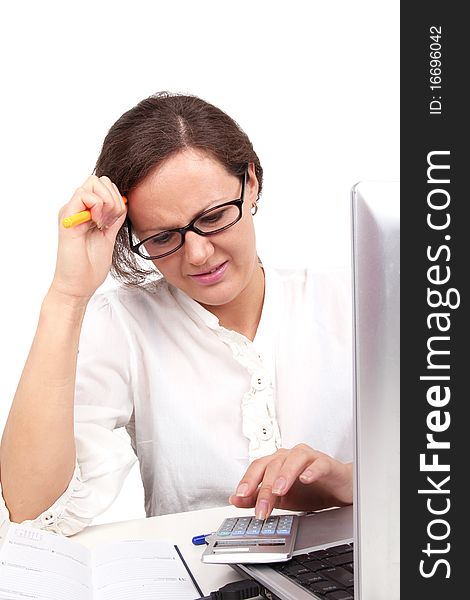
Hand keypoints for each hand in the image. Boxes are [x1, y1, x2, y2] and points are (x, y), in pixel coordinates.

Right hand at [51, 175, 126, 300]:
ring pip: (92, 182)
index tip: (117, 219)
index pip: (104, 186)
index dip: (116, 197)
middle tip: (112, 220)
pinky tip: (98, 224)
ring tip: (105, 223)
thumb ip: (115, 218)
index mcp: (87, 212)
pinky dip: (98, 206)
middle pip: (98, 180)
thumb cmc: (91, 266)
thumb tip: (123, 201)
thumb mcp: (110, 235)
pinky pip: (83, 194)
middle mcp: (77, 209)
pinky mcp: (67, 218)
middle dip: (113, 197)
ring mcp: (71, 212)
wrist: (79, 285)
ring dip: (107, 201)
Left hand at [229, 444, 352, 519]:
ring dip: (285, 474)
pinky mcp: (326, 463)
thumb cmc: (310, 490)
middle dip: (266, 488)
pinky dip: (311, 470)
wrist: (338, 489)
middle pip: (274, 465)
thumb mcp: (280, 498)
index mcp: (277, 462)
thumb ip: (257, 497)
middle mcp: (290, 456)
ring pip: (294, 459)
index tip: (240, 496)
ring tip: (279, 491)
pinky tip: (305, 479)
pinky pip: (318, 463)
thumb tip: (235, 499)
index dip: (248, 480)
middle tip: (262, 509)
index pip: (258, 467)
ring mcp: (309, 457)